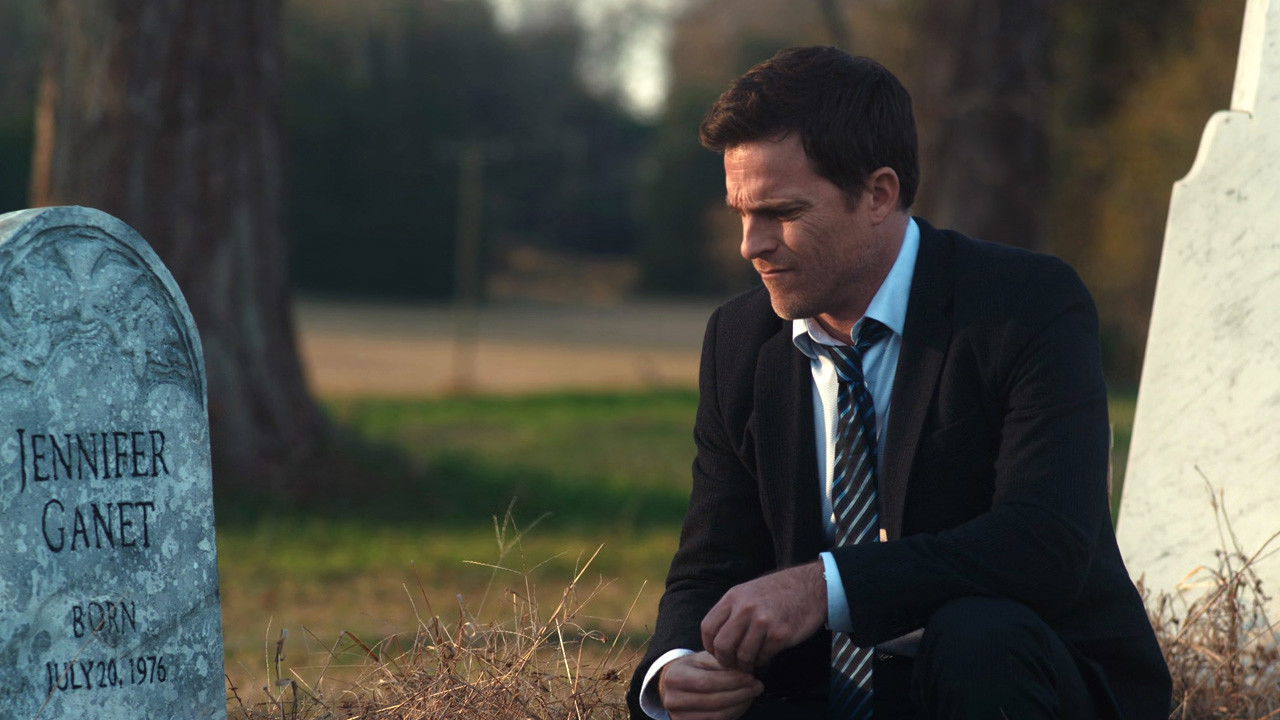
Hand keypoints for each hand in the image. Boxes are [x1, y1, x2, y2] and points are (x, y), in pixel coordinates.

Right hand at [658, 651, 762, 719]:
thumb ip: (720, 662)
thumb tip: (744, 670)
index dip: (732, 681)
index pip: (707, 682)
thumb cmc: (693, 669)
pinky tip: (742, 703)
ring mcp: (679, 717)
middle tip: (757, 686)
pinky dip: (734, 713)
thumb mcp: (702, 659)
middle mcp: (673, 699)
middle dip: (740, 694)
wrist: (676, 686)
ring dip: (740, 705)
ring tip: (752, 694)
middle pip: (714, 701)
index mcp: (674, 677)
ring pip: (717, 715)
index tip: (751, 677)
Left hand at [700, 560, 825, 670]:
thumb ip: (731, 611)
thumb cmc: (777, 591)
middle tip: (733, 664)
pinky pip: (763, 657)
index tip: (717, 653)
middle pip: (722, 645)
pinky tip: (765, 656)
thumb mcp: (748, 592)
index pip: (708, 628)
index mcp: (733, 597)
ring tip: (750, 664)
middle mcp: (745, 608)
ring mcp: (763, 622)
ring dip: (745, 665)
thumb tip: (716, 639)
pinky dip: (762, 661)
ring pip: (742, 655)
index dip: (709, 646)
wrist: (811, 587)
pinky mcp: (780, 634)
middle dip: (726, 661)